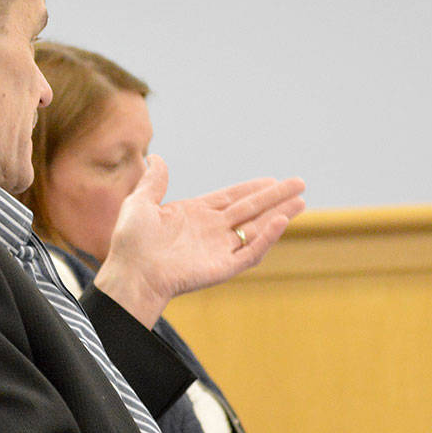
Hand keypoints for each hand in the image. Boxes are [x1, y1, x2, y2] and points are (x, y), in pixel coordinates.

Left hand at [94, 155, 305, 326]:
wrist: (132, 274)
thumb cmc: (131, 243)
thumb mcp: (139, 204)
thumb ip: (153, 182)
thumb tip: (155, 157)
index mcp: (195, 215)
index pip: (232, 198)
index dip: (252, 188)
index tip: (272, 180)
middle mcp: (211, 231)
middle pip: (251, 210)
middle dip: (275, 198)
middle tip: (300, 184)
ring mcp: (218, 249)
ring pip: (256, 229)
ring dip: (279, 216)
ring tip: (300, 202)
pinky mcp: (223, 267)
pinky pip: (250, 252)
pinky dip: (266, 238)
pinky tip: (280, 222)